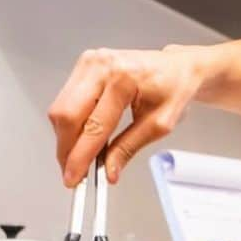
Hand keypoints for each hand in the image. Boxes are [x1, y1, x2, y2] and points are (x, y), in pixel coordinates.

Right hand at [48, 45, 208, 187]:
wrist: (179, 67)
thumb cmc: (174, 88)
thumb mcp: (159, 124)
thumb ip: (129, 148)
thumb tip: (108, 171)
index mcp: (124, 79)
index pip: (93, 126)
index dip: (79, 157)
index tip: (74, 177)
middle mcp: (102, 66)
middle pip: (66, 115)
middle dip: (66, 149)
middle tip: (73, 172)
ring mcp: (91, 62)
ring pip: (61, 109)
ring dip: (66, 137)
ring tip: (82, 155)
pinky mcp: (85, 65)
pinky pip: (66, 100)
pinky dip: (71, 123)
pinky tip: (85, 135)